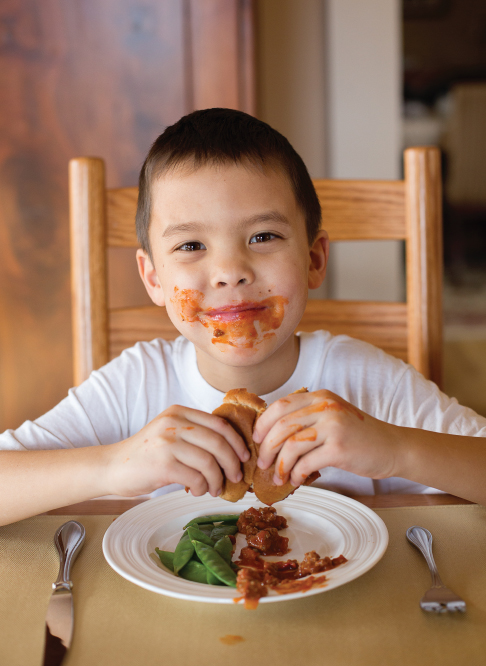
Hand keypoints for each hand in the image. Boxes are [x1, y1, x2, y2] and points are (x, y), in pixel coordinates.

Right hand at [107, 405, 249, 497]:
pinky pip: (196, 477)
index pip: (219, 423)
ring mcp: (167, 442)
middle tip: (235, 477)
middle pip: (218, 442)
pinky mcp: (162, 464)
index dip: (237, 441)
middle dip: (232, 463)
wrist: (112, 467)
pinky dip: (202, 487)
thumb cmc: (146, 455)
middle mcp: (173, 423)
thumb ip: (194, 434)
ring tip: (214, 488)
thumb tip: (232, 451)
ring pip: (209, 461)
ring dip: (217, 479)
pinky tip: (197, 491)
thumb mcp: (170, 433)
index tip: (244, 456)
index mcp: (179, 412)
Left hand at [253, 389, 401, 486]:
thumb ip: (307, 418)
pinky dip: (296, 474)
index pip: (280, 405)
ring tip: (278, 477)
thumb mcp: (332, 416)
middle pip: (281, 426)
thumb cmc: (358, 435)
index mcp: (319, 396)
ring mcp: (333, 426)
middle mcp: (324, 407)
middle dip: (266, 447)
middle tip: (262, 463)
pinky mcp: (339, 448)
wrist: (392, 447)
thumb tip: (271, 434)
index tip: (256, 438)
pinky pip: (306, 463)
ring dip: (280, 465)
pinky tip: (297, 480)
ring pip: (291, 446)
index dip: (263, 423)